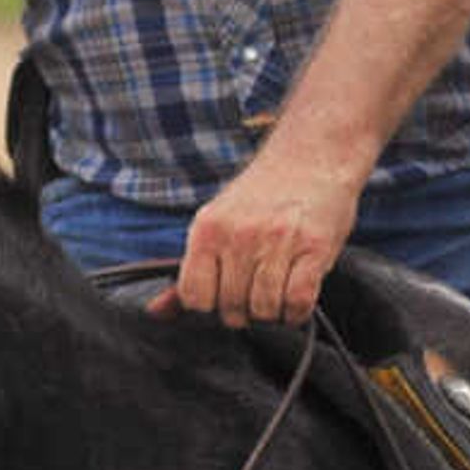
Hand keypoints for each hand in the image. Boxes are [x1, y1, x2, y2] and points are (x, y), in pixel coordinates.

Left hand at [162, 137, 364, 327]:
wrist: (311, 157)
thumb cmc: (263, 195)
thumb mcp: (217, 222)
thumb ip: (191, 269)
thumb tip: (156, 311)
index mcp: (207, 228)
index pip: (194, 297)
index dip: (209, 306)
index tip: (223, 297)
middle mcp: (239, 234)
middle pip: (232, 308)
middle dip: (244, 312)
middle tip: (255, 291)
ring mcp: (277, 240)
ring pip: (266, 309)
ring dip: (273, 313)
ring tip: (277, 291)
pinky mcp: (313, 247)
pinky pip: (298, 302)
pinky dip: (297, 312)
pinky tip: (296, 298)